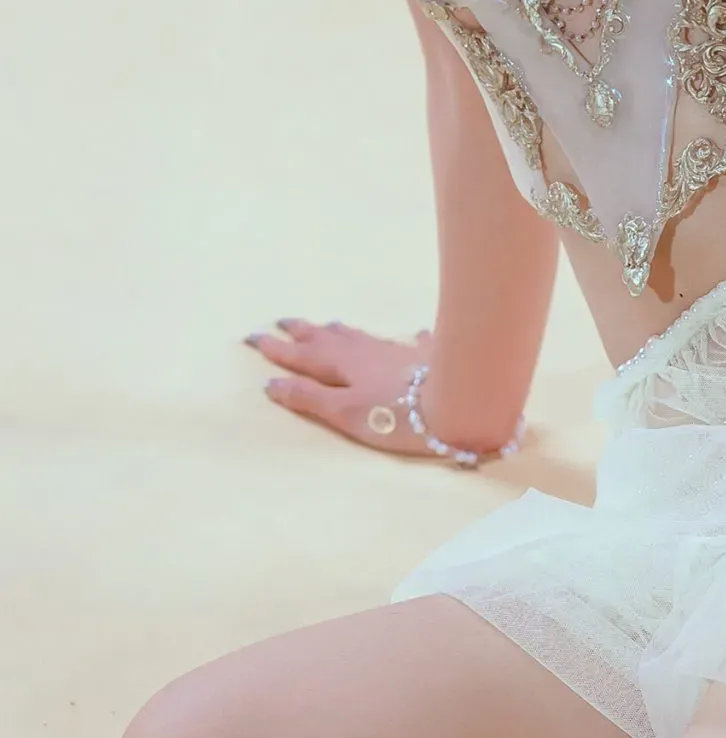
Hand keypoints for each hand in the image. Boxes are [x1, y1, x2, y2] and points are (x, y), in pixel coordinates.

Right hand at [244, 316, 444, 458]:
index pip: (304, 357)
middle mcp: (368, 353)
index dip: (278, 350)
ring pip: (365, 338)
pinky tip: (417, 333)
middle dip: (305, 332)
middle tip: (284, 320)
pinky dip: (412, 339)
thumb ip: (311, 399)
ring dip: (344, 332)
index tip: (254, 337)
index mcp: (344, 367)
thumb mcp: (346, 413)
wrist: (460, 403)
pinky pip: (417, 344)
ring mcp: (400, 353)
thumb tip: (273, 384)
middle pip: (331, 340)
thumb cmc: (398, 416)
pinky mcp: (432, 358)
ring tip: (329, 324)